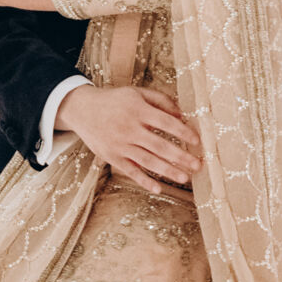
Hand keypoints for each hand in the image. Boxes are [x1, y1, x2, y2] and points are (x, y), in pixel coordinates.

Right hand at [55, 83, 201, 194]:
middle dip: (181, 157)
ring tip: (185, 178)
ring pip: (148, 161)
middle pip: (160, 146)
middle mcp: (129, 128)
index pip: (166, 123)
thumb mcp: (137, 93)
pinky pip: (131, 171)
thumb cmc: (115, 100)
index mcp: (138, 110)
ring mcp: (120, 144)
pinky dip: (144, 180)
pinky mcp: (112, 156)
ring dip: (168, 170)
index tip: (197, 141)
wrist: (83, 109)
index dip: (183, 132)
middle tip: (198, 165)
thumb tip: (181, 114)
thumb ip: (160, 100)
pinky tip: (158, 188)